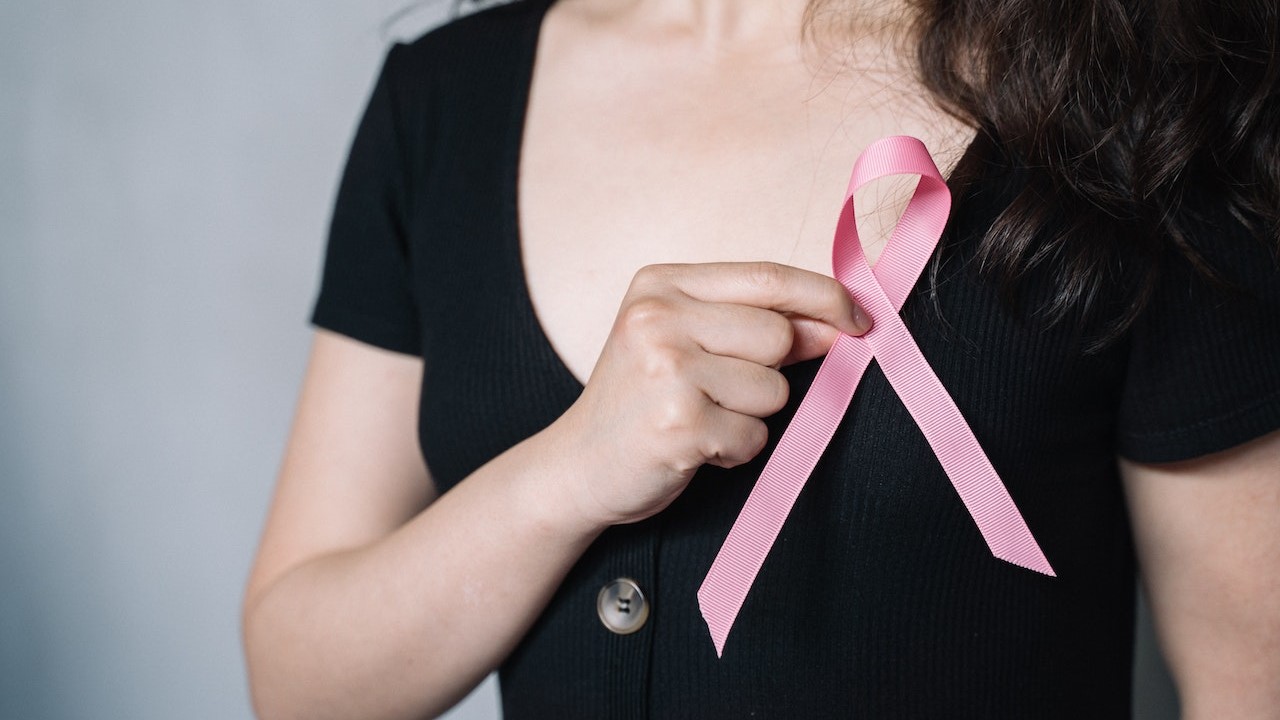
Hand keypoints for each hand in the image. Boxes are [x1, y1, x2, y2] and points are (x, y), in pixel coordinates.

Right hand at [548, 261, 870, 527]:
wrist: (577, 466)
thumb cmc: (639, 401)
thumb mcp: (680, 339)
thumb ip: (751, 322)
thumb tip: (839, 321)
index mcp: (660, 284)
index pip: (767, 277)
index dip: (825, 297)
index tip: (859, 319)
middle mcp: (657, 318)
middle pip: (778, 335)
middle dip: (770, 372)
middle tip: (721, 392)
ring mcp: (665, 371)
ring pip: (773, 390)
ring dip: (750, 416)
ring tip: (700, 419)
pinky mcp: (678, 425)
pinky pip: (754, 436)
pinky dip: (735, 451)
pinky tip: (694, 447)